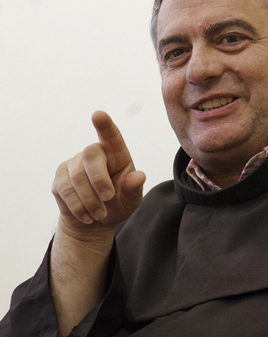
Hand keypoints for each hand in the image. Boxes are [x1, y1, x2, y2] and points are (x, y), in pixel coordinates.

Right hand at [52, 111, 144, 238]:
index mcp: (117, 155)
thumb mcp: (131, 200)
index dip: (105, 126)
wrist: (94, 222)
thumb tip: (139, 176)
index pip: (111, 137)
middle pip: (91, 154)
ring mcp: (74, 164)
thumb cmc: (117, 204)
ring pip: (77, 176)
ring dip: (90, 200)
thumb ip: (134, 189)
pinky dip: (78, 206)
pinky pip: (65, 189)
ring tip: (99, 214)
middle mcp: (94, 154)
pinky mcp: (60, 177)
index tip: (98, 115)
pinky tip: (87, 216)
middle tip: (108, 199)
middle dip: (99, 180)